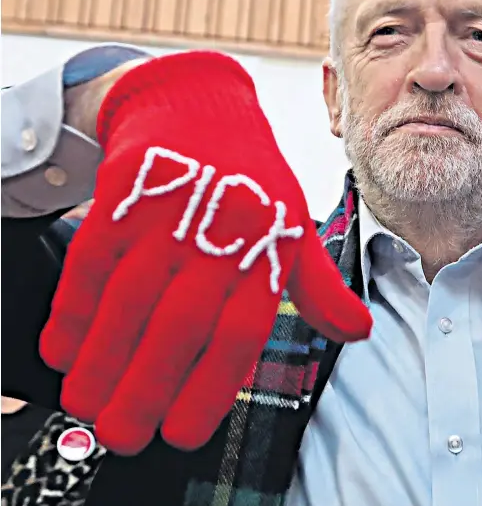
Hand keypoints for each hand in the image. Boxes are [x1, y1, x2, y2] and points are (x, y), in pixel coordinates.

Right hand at [40, 51, 371, 453]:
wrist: (201, 107)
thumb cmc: (251, 179)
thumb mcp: (293, 226)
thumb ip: (319, 286)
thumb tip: (358, 332)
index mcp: (267, 246)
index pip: (239, 334)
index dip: (208, 391)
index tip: (180, 431)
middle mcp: (222, 231)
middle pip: (179, 326)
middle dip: (144, 390)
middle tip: (120, 433)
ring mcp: (171, 209)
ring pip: (130, 299)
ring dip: (103, 360)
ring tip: (86, 402)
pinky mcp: (126, 191)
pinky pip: (93, 260)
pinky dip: (74, 308)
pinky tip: (65, 347)